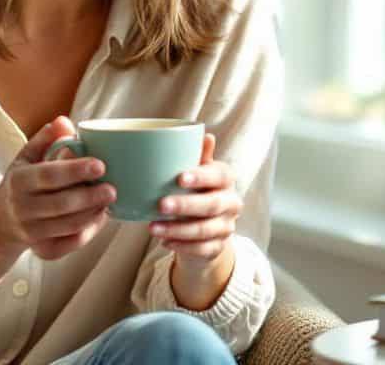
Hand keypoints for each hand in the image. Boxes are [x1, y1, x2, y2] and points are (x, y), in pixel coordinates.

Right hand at [0, 116, 116, 260]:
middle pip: (61, 205)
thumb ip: (47, 138)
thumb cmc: (22, 182)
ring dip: (93, 214)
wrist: (1, 222)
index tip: (100, 164)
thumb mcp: (27, 157)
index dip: (75, 171)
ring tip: (110, 201)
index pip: (49, 176)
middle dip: (90, 197)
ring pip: (69, 226)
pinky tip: (100, 216)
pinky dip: (90, 231)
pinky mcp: (43, 250)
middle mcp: (22, 208)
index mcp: (19, 181)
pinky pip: (71, 243)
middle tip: (113, 189)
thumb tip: (64, 121)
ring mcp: (32, 232)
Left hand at [150, 133, 239, 269]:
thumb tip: (205, 135)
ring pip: (204, 230)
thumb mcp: (196, 171)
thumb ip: (198, 155)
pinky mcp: (218, 247)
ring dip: (177, 229)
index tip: (179, 178)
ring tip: (152, 227)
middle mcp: (231, 202)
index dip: (201, 176)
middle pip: (211, 204)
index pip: (219, 175)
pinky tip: (164, 242)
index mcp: (226, 179)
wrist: (206, 226)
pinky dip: (181, 246)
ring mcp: (226, 227)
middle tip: (160, 204)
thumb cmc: (196, 189)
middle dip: (185, 205)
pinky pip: (201, 249)